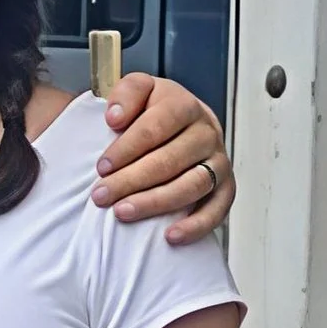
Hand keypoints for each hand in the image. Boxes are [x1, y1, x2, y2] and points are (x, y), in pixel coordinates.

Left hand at [89, 70, 233, 243]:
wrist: (185, 124)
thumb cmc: (155, 111)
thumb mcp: (138, 91)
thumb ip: (126, 94)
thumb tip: (114, 117)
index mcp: (184, 106)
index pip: (156, 126)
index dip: (127, 148)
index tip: (101, 167)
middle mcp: (206, 133)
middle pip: (171, 160)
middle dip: (131, 180)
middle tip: (101, 196)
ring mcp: (218, 162)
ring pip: (192, 185)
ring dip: (156, 203)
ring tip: (123, 213)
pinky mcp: (225, 188)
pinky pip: (217, 210)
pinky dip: (196, 225)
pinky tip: (170, 236)